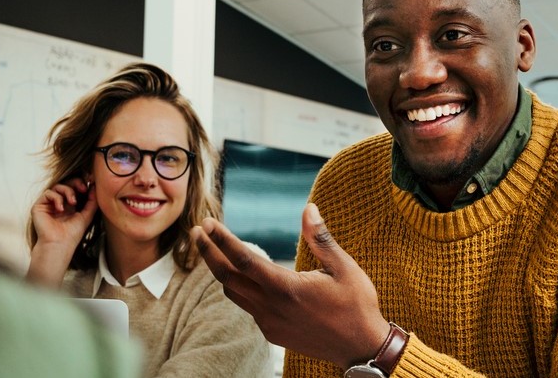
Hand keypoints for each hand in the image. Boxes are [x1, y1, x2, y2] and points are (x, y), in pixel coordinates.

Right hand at [31, 177, 96, 247]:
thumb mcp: (86, 216)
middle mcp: (59, 203)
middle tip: (83, 188)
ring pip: (57, 186)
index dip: (81, 184)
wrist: (59, 244)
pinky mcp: (39, 206)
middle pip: (66, 184)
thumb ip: (92, 202)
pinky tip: (60, 209)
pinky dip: (56, 198)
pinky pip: (48, 193)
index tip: (90, 184)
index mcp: (69, 205)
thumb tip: (95, 188)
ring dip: (67, 191)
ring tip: (72, 203)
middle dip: (76, 183)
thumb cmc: (72, 234)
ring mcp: (48, 204)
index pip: (74, 188)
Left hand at [193, 203, 388, 367]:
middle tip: (197, 231)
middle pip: (226, 276)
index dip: (222, 239)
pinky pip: (247, 307)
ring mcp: (269, 322)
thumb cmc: (357, 306)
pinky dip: (239, 289)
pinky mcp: (271, 333)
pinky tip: (245, 277)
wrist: (360, 348)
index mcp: (287, 288)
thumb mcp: (344, 268)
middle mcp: (272, 307)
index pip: (243, 259)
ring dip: (220, 270)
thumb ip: (321, 239)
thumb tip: (308, 209)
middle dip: (208, 251)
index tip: (208, 223)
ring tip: (214, 250)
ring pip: (232, 293)